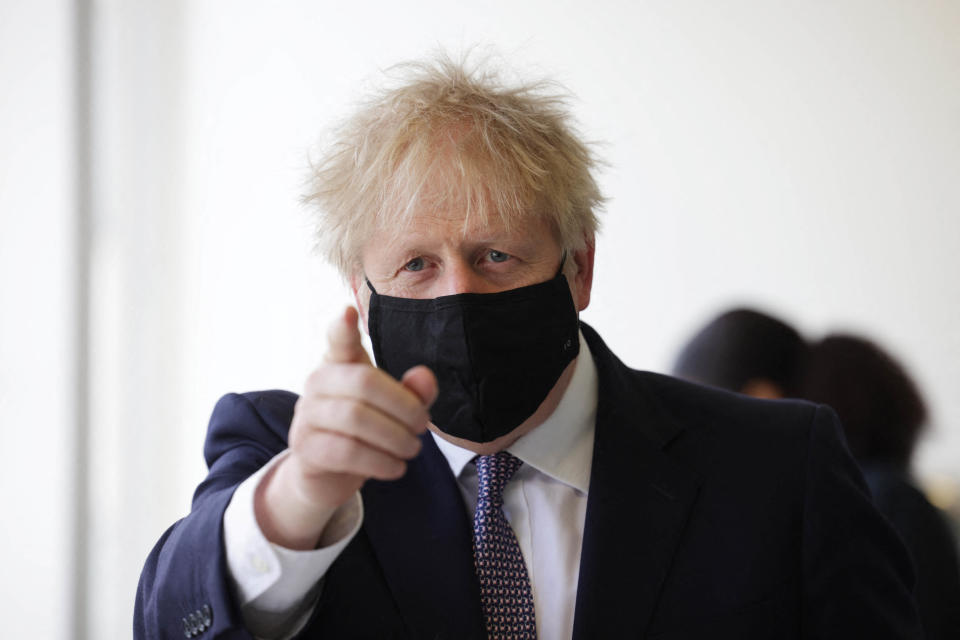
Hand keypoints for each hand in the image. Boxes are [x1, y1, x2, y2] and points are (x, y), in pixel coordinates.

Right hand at [255, 306, 436, 549]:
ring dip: (395, 437)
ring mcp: (306, 414)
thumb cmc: (365, 429)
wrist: (328, 472)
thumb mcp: (393, 408)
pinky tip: (397, 467)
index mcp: (340, 363)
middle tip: (423, 426)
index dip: (342, 327)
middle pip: (364, 383)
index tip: (348, 312)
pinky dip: (380, 461)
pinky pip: (346, 451)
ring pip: (355, 418)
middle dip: (404, 406)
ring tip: (413, 448)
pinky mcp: (304, 447)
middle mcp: (318, 382)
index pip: (338, 339)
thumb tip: (425, 376)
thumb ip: (413, 392)